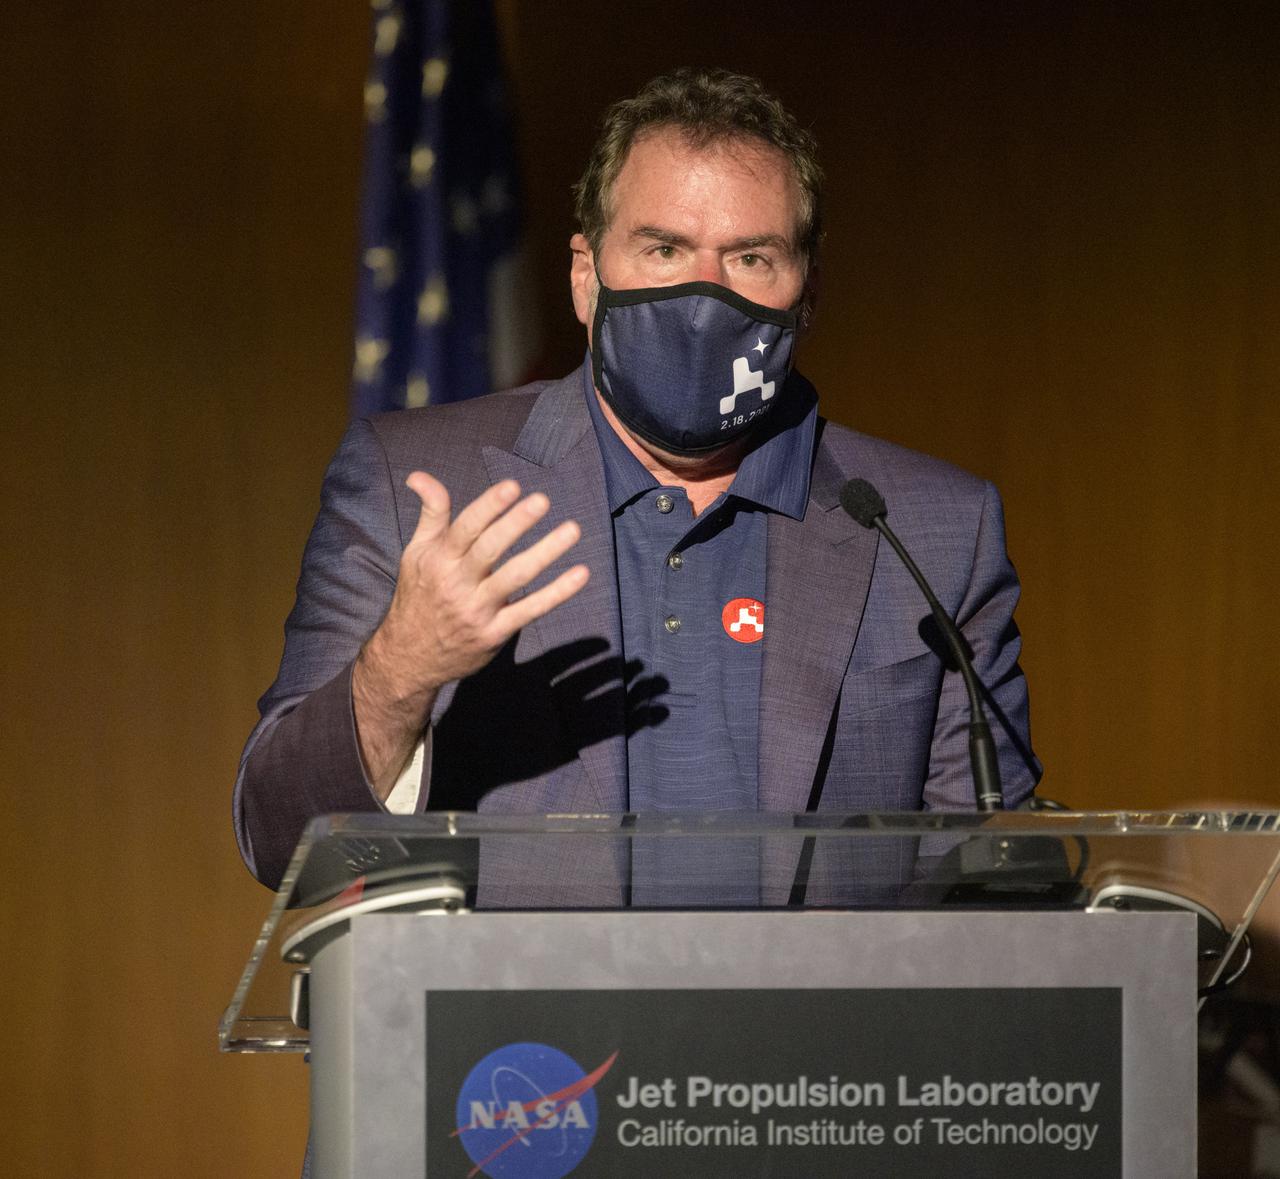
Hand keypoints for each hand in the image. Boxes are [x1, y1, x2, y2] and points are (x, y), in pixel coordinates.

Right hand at [353, 473, 588, 793]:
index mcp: (439, 559)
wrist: (409, 657)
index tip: (513, 486)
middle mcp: (456, 583)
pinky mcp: (494, 633)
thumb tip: (419, 475)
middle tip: (543, 500)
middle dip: (516, 523)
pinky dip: (557, 593)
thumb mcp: (416, 553)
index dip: (488, 506)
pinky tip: (580, 573)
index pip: (465, 528)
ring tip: (573, 529)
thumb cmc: (419, 595)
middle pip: (489, 549)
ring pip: (515, 577)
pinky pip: (530, 610)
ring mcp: (477, 610)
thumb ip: (430, 513)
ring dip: (545, 552)